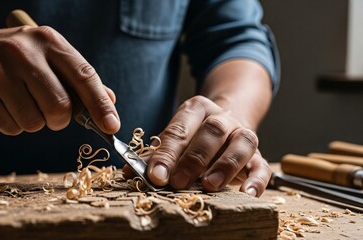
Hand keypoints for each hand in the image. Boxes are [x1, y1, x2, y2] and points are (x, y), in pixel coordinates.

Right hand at [0, 26, 119, 134]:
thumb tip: (110, 103)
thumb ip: (80, 80)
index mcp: (48, 41)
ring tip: (23, 102)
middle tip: (52, 113)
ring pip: (34, 122)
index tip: (111, 126)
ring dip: (36, 122)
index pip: (83, 76)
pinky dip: (15, 125)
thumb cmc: (21, 59)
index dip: (100, 104)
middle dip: (60, 119)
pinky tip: (6, 105)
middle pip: (59, 106)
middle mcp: (22, 53)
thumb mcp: (52, 57)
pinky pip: (12, 129)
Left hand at [132, 96, 270, 196]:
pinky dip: (256, 180)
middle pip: (211, 132)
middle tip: (178, 182)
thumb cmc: (192, 137)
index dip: (166, 153)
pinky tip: (245, 194)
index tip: (155, 175)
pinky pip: (262, 165)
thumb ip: (154, 154)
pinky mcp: (258, 155)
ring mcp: (242, 134)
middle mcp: (222, 117)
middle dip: (193, 159)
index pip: (179, 129)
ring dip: (225, 165)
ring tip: (210, 185)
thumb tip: (129, 171)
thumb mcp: (173, 139)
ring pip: (242, 142)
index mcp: (196, 110)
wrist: (225, 126)